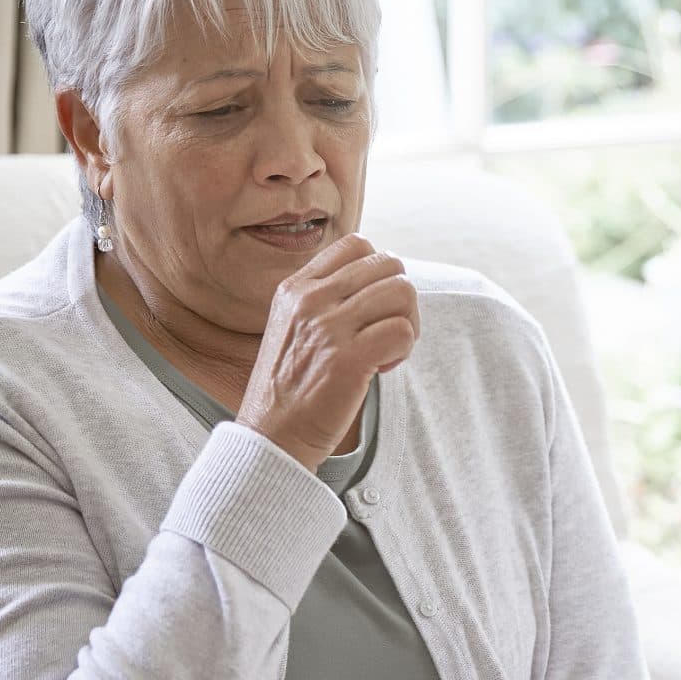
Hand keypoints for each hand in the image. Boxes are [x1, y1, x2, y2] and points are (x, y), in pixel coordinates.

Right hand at [236, 233, 418, 471]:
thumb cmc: (292, 385)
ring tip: (386, 351)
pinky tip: (382, 369)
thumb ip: (326, 298)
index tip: (370, 308)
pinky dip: (404, 351)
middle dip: (400, 298)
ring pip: (403, 293)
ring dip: (407, 324)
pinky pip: (403, 331)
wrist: (273, 435)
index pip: (357, 244)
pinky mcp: (349, 359)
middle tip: (387, 332)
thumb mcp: (294, 325)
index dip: (378, 273)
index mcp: (296, 287)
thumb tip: (381, 278)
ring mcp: (328, 328)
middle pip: (389, 264)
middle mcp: (310, 299)